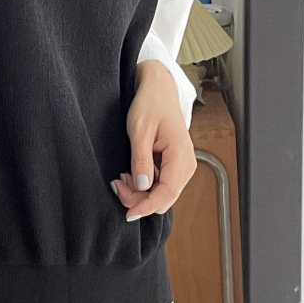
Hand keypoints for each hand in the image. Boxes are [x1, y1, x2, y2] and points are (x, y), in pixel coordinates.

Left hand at [110, 61, 197, 221]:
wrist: (158, 89)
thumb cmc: (150, 104)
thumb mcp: (140, 130)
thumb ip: (141, 160)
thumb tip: (143, 187)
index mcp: (181, 155)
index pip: (167, 193)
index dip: (147, 207)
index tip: (128, 213)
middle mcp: (186, 164)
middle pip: (165, 198)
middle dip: (140, 200)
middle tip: (117, 186)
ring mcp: (181, 166)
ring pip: (162, 194)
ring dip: (141, 193)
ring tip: (120, 179)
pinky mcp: (174, 165)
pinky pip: (161, 185)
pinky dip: (145, 186)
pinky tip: (130, 176)